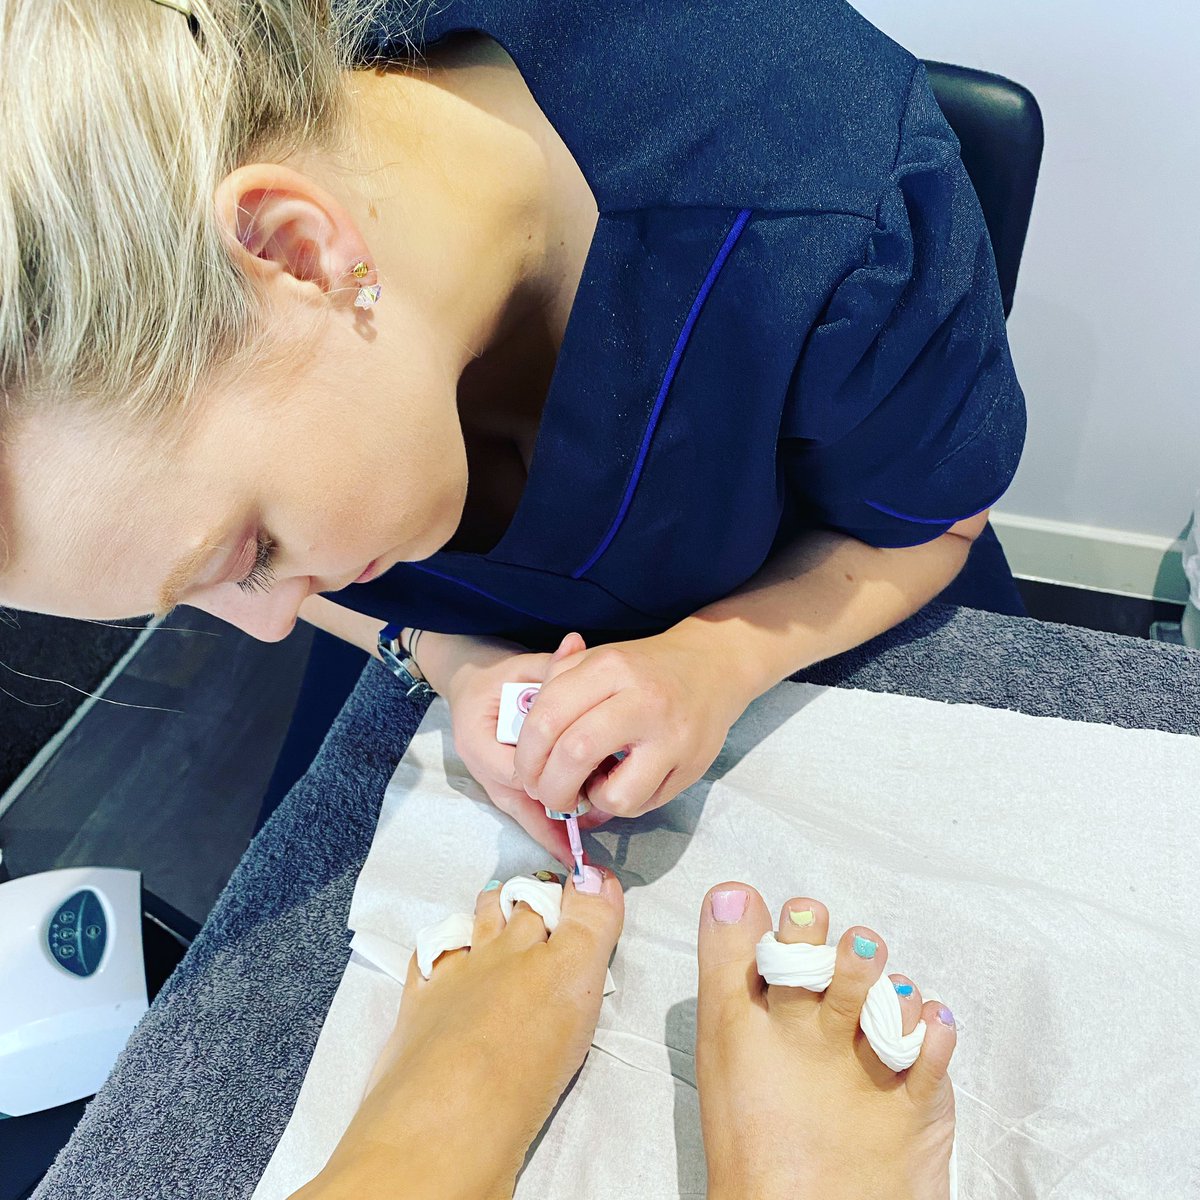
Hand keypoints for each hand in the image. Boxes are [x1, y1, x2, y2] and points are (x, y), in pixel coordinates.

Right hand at [429, 632, 585, 863]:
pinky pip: (526, 811)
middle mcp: (482, 766)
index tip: (587, 780)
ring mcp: (491, 779)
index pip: (517, 769)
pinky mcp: (504, 785)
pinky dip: (548, 826)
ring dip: (552, 830)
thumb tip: (575, 645)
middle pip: (519, 803)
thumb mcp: (522, 665)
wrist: (472, 683)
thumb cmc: (498, 675)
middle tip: (589, 833)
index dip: (551, 776)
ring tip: (581, 855)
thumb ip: (549, 665)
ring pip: (523, 813)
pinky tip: (570, 847)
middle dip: (554, 819)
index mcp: (478, 738)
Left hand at [512, 627, 751, 819]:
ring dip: (589, 801)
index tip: (525, 770)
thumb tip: (520, 740)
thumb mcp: (597, 660)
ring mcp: (671, 736)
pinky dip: (620, 803)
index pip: (547, 717)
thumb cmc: (642, 669)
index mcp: (609, 667)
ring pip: (613, 795)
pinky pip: (642, 804)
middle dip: (548, 786)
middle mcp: (642, 699)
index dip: (526, 754)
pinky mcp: (691, 765)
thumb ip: (554, 687)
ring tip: (590, 785)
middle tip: (545, 792)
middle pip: (573, 754)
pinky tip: (621, 782)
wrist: (712, 666)